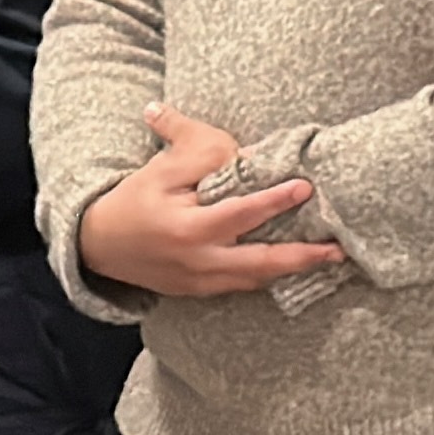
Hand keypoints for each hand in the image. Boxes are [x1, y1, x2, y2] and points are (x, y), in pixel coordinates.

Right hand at [74, 106, 348, 298]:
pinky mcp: (197, 290)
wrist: (95, 244)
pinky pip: (241, 287)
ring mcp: (198, 281)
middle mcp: (197, 260)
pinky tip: (291, 267)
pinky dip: (268, 277)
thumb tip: (236, 144)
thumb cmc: (131, 200)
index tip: (305, 188)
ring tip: (327, 259)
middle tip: (338, 250)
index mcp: (187, 228)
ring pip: (255, 280)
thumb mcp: (159, 169)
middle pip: (260, 263)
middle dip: (302, 257)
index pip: (240, 213)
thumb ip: (197, 151)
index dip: (274, 200)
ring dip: (293, 270)